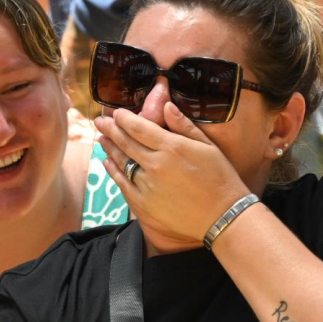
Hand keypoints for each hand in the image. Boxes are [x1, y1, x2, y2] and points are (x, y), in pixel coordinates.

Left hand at [96, 103, 249, 241]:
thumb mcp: (207, 146)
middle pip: (126, 142)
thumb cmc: (220, 178)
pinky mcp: (143, 203)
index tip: (116, 113)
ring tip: (101, 138)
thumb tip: (165, 106)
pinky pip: (122, 183)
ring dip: (109, 148)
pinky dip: (113, 171)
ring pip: (122, 162)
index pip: (140, 128)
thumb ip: (184, 125)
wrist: (222, 216)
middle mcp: (156, 164)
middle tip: (100, 121)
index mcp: (172, 147)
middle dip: (110, 129)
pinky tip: (107, 163)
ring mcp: (147, 185)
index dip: (124, 119)